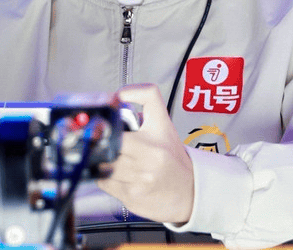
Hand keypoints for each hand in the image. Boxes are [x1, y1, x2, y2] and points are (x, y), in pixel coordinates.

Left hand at [97, 84, 193, 223]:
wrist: (190, 191)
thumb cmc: (172, 156)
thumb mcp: (163, 122)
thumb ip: (144, 98)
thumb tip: (115, 95)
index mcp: (156, 136)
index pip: (121, 125)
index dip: (109, 121)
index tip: (104, 121)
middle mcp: (150, 158)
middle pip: (108, 146)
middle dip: (104, 143)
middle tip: (107, 142)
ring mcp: (140, 180)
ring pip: (103, 165)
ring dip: (104, 161)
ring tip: (118, 159)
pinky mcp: (131, 198)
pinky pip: (104, 182)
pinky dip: (106, 177)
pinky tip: (121, 175)